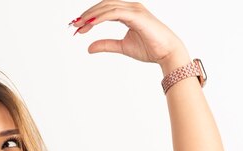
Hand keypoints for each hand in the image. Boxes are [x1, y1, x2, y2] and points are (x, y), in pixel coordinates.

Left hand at [71, 1, 187, 64]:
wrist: (167, 53)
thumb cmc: (150, 49)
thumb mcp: (123, 47)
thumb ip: (107, 45)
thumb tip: (89, 48)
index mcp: (129, 13)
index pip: (105, 10)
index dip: (90, 17)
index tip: (78, 27)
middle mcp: (131, 8)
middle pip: (104, 5)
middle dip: (87, 15)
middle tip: (74, 25)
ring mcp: (134, 10)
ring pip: (107, 7)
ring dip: (91, 15)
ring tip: (79, 25)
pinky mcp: (136, 15)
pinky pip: (114, 13)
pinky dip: (100, 18)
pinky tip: (90, 25)